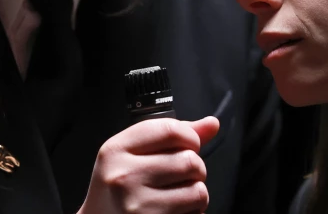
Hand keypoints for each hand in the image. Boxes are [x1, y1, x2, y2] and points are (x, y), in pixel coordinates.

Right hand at [77, 116, 219, 213]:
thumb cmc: (118, 190)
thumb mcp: (131, 156)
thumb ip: (170, 137)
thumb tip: (211, 123)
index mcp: (116, 150)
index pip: (169, 129)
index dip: (190, 136)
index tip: (189, 145)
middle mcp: (124, 177)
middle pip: (189, 160)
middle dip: (195, 169)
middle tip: (181, 177)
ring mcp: (138, 205)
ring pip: (198, 190)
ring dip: (196, 194)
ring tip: (178, 196)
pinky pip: (195, 213)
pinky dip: (193, 213)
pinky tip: (176, 211)